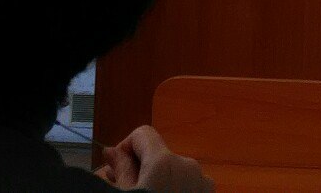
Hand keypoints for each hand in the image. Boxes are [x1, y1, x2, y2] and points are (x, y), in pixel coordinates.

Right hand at [94, 126, 211, 191]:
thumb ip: (121, 169)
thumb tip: (112, 151)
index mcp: (165, 161)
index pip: (143, 133)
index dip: (126, 148)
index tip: (117, 168)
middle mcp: (188, 165)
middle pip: (159, 153)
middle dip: (142, 166)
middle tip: (128, 186)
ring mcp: (202, 181)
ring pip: (174, 168)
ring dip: (159, 178)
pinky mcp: (208, 192)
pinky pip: (189, 182)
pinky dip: (176, 187)